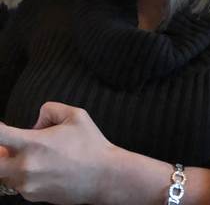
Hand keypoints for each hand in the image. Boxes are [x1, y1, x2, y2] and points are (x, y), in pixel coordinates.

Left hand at [0, 102, 116, 204]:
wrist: (105, 176)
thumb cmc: (92, 146)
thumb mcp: (77, 115)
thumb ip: (51, 109)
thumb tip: (36, 121)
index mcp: (33, 144)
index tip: (0, 128)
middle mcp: (25, 166)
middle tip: (9, 147)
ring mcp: (27, 184)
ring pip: (4, 174)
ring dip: (13, 165)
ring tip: (38, 157)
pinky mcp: (32, 196)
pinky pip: (18, 185)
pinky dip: (25, 176)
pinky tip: (46, 170)